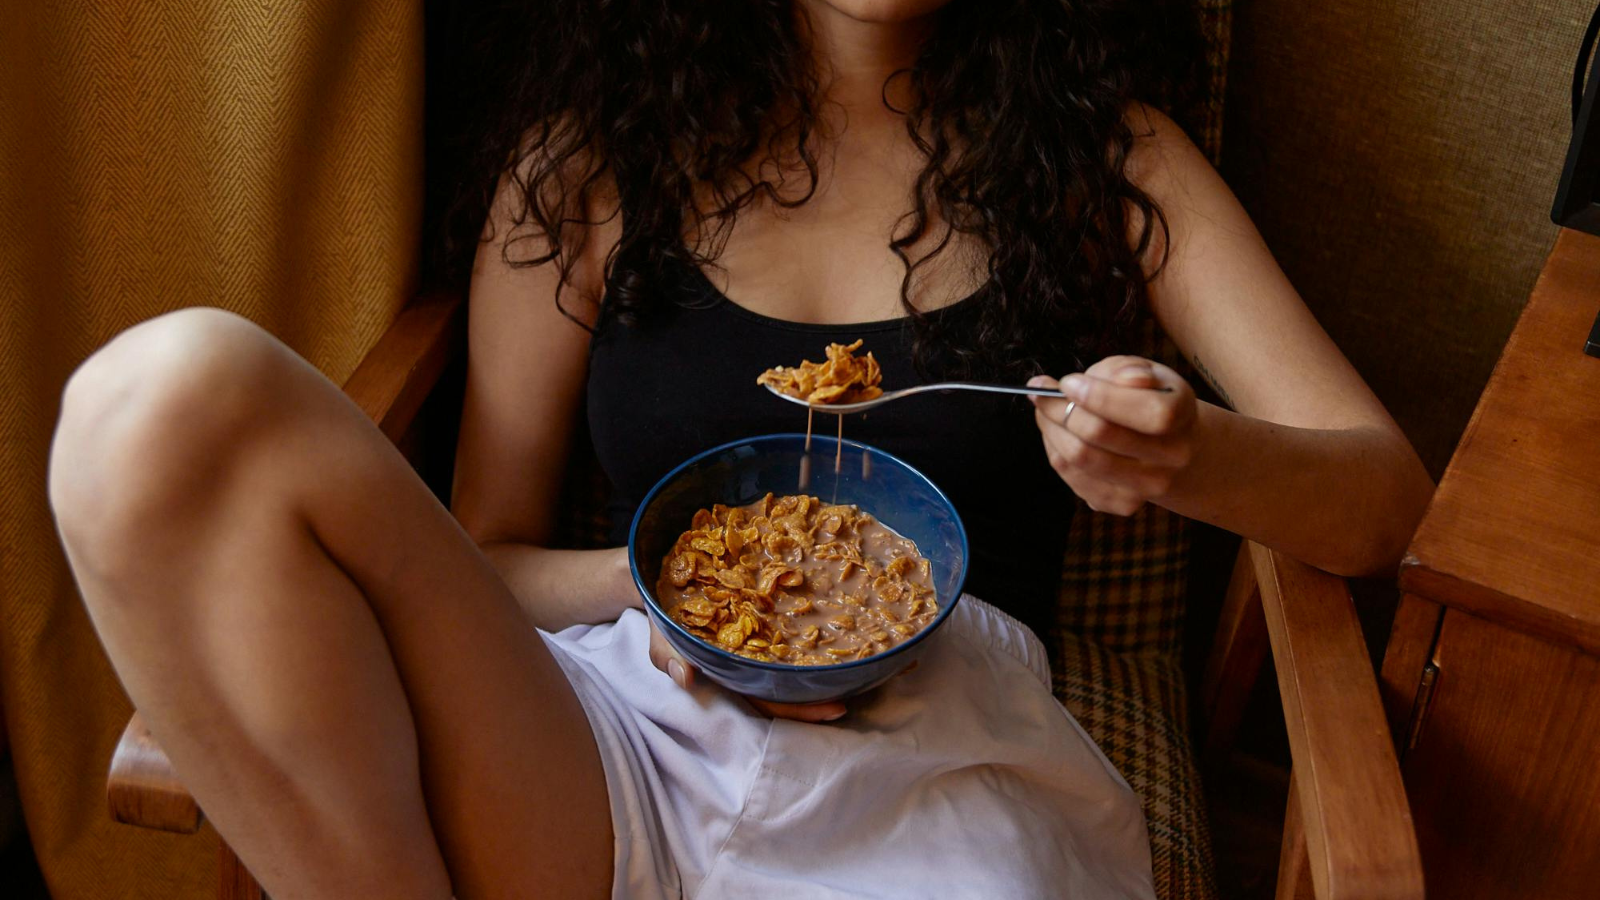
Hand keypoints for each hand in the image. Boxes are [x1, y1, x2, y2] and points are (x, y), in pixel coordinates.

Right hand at [647, 620, 847, 722]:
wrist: (662, 582)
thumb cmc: (665, 613)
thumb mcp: (662, 633)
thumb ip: (669, 653)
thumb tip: (686, 677)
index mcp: (727, 674)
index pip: (768, 700)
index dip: (799, 708)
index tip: (834, 708)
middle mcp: (744, 665)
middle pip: (784, 691)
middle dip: (815, 698)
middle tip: (851, 698)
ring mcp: (751, 647)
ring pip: (786, 669)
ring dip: (816, 673)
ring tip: (852, 672)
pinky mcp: (757, 624)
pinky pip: (782, 639)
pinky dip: (805, 643)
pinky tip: (832, 635)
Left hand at [1027, 355, 1198, 516]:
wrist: (1171, 447)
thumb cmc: (1150, 400)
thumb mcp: (1147, 373)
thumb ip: (1130, 371)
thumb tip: (1125, 379)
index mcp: (1180, 416)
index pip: (1142, 410)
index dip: (1097, 395)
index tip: (1067, 382)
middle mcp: (1170, 456)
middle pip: (1098, 434)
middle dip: (1059, 408)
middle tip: (1041, 392)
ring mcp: (1147, 486)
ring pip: (1078, 458)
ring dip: (1050, 430)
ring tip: (1044, 411)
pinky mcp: (1123, 504)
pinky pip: (1072, 477)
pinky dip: (1055, 451)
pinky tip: (1058, 435)